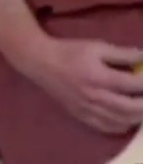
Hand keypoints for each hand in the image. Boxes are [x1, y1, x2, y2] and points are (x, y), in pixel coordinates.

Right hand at [19, 37, 142, 133]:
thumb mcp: (96, 46)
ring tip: (140, 106)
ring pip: (122, 121)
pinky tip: (126, 118)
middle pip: (131, 108)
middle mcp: (95, 97)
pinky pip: (107, 127)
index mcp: (99, 77)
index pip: (134, 84)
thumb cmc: (69, 51)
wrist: (40, 62)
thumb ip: (122, 53)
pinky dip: (122, 125)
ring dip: (137, 116)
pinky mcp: (81, 115)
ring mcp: (88, 109)